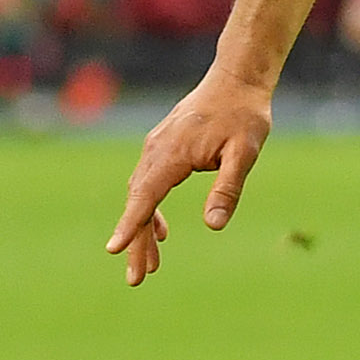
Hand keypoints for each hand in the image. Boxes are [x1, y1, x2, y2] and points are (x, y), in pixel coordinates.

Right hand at [106, 66, 276, 283]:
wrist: (236, 80)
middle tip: (137, 279)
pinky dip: (149, 209)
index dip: (131, 225)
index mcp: (172, 154)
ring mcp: (156, 148)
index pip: (146, 196)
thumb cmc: (244, 115)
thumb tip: (214, 224)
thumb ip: (228, 188)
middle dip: (135, 242)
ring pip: (141, 195)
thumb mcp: (245, 152)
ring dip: (142, 230)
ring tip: (150, 265)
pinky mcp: (162, 147)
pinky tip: (161, 231)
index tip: (114, 249)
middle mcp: (156, 151)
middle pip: (139, 202)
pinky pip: (147, 184)